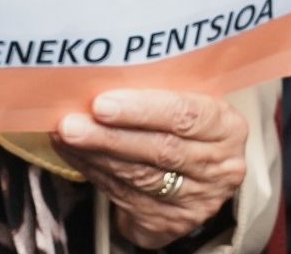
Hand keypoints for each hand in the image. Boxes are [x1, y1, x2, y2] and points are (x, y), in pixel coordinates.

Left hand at [53, 90, 248, 248]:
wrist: (198, 158)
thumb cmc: (183, 111)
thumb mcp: (186, 91)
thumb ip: (157, 82)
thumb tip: (101, 67)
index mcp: (227, 127)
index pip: (185, 116)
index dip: (142, 110)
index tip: (101, 103)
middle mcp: (220, 168)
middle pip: (160, 150)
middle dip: (109, 137)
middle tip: (71, 124)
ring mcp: (198, 201)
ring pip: (140, 178)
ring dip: (95, 156)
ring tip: (64, 135)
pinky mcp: (173, 223)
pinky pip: (127, 199)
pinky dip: (95, 174)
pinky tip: (74, 155)